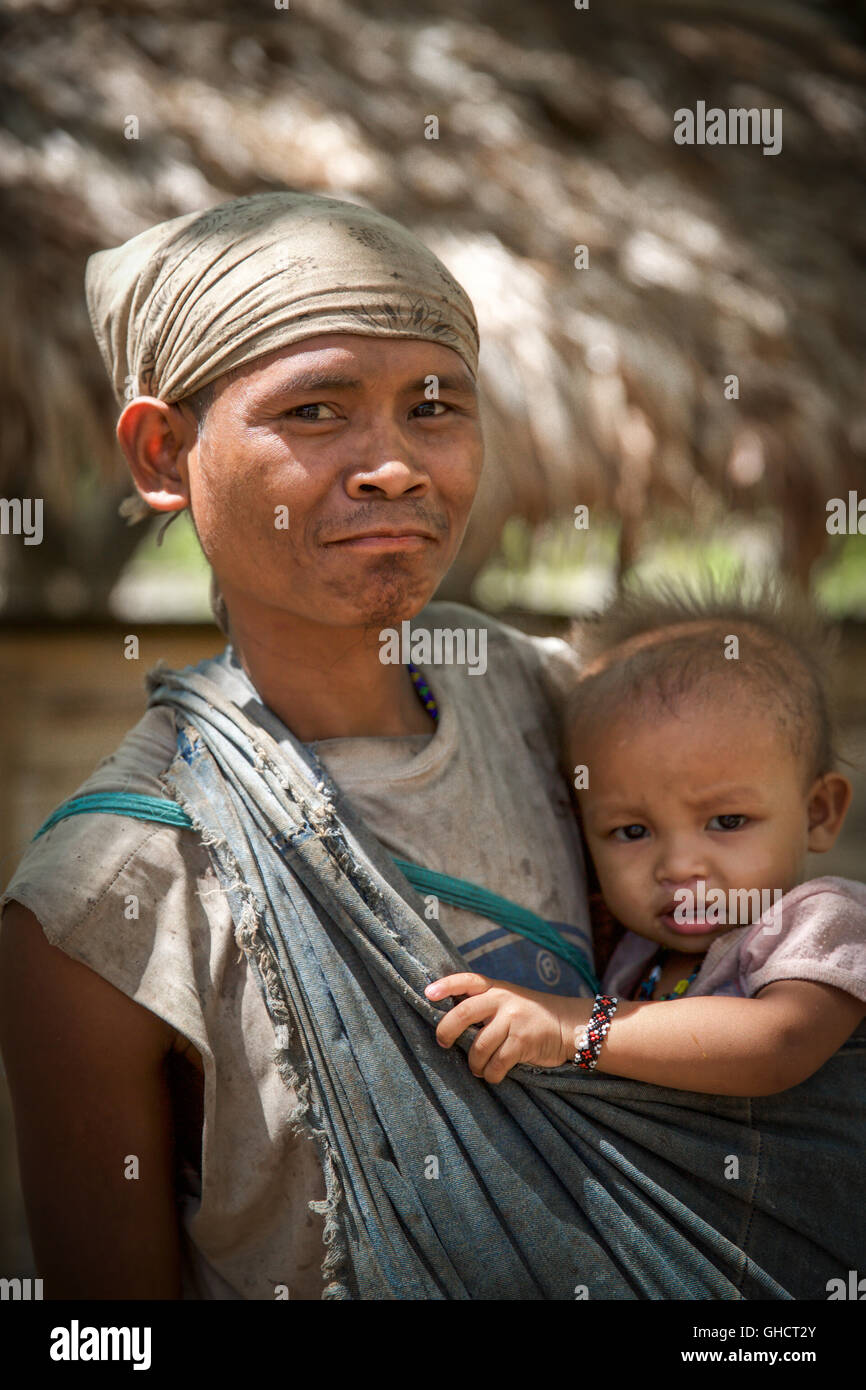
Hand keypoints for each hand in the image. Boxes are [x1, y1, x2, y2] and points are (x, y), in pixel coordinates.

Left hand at [424, 972, 591, 1083]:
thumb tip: (451, 1024)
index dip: (446, 985)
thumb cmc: (531, 1015)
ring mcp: (513, 1020)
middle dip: (446, 1030)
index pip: (467, 980)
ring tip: (477, 1068)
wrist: (568, 1025)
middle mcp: (503, 1000)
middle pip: (464, 1013)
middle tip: (443, 1043)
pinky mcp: (523, 1041)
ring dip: (474, 1063)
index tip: (428, 994)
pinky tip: (493, 1074)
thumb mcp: (509, 1001)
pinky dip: (491, 1074)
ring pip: (479, 1046)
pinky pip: (496, 1063)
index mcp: (496, 988)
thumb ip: (485, 1005)